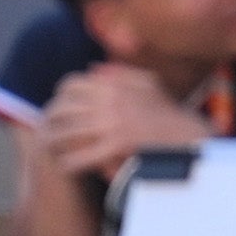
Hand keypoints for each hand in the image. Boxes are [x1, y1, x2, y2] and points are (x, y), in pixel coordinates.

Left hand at [39, 64, 202, 182]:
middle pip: (66, 109)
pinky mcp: (116, 146)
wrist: (190, 138)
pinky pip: (84, 154)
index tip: (56, 108)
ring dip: (55, 141)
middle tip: (45, 131)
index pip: (72, 86)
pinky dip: (70, 161)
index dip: (59, 97)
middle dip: (52, 120)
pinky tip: (64, 166)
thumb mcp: (149, 85)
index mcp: (114, 84)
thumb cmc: (172, 115)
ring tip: (48, 151)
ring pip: (70, 132)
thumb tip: (93, 69)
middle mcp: (109, 101)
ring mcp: (112, 123)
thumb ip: (121, 74)